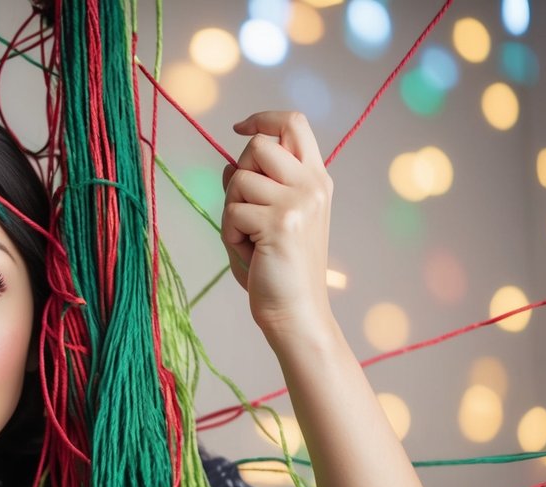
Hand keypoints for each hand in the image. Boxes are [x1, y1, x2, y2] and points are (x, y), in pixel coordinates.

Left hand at [221, 111, 333, 339]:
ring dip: (232, 209)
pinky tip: (249, 252)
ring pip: (239, 179)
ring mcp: (299, 201)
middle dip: (238, 174)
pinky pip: (232, 212)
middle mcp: (312, 184)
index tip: (239, 128)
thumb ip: (252, 188)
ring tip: (249, 238)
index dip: (263, 118)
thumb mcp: (266, 219)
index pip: (294, 123)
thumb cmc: (277, 267)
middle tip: (245, 210)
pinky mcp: (280, 222)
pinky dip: (230, 233)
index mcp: (316, 179)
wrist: (295, 310)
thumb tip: (229, 163)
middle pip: (259, 146)